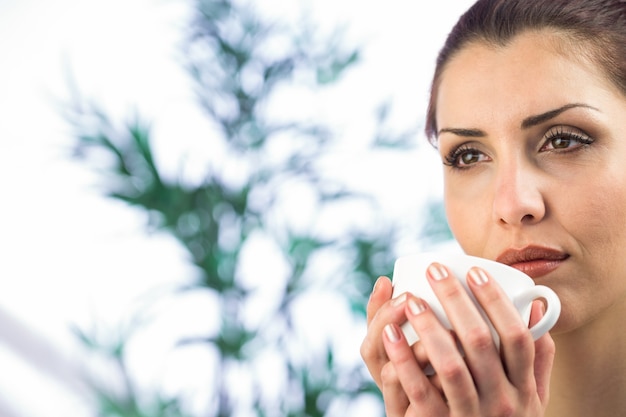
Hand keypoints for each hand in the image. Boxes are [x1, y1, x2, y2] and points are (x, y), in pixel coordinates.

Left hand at [365, 263, 555, 415]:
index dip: (496, 301)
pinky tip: (390, 333)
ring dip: (428, 327)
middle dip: (456, 301)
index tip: (475, 272)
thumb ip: (537, 358)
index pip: (517, 337)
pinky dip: (403, 359)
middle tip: (435, 271)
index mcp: (524, 389)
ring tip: (410, 299)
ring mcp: (471, 415)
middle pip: (480, 342)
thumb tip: (538, 307)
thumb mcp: (532, 399)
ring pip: (450, 364)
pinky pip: (419, 390)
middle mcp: (502, 402)